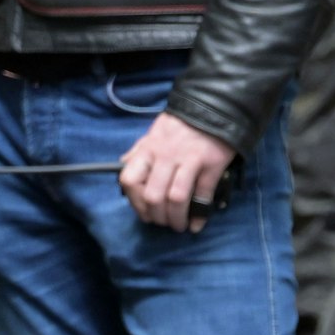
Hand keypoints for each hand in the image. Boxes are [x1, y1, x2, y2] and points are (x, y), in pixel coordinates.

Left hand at [118, 113, 237, 232]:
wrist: (212, 109)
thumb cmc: (180, 125)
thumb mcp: (152, 134)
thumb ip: (138, 151)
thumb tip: (123, 165)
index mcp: (147, 150)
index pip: (129, 180)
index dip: (134, 201)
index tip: (143, 212)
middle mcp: (164, 157)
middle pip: (152, 195)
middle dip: (156, 216)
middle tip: (163, 223)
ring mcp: (187, 161)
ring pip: (175, 198)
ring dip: (176, 218)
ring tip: (179, 225)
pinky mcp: (210, 165)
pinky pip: (203, 195)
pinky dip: (200, 215)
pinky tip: (197, 224)